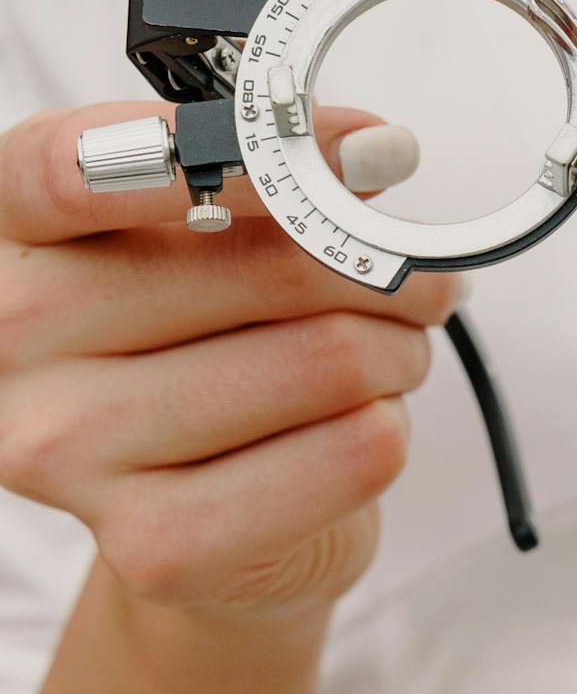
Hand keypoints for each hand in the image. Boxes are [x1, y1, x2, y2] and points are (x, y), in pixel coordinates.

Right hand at [0, 103, 456, 618]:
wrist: (205, 531)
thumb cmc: (202, 356)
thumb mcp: (213, 244)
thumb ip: (278, 179)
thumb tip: (366, 148)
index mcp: (12, 235)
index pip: (80, 166)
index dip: (240, 151)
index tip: (357, 150)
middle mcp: (11, 339)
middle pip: (261, 267)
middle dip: (378, 268)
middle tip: (418, 279)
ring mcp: (67, 449)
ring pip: (326, 360)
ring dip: (398, 352)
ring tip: (390, 357)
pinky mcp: (155, 546)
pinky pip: (349, 455)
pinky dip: (392, 429)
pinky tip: (366, 427)